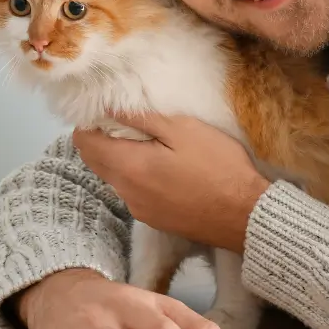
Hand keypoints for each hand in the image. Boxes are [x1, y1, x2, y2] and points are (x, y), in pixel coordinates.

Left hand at [73, 113, 270, 254]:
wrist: (244, 215)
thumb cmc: (218, 166)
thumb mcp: (184, 130)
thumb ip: (142, 119)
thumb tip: (109, 107)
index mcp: (128, 166)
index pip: (84, 142)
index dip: (91, 123)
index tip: (111, 112)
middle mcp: (125, 191)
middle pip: (95, 162)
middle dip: (103, 141)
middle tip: (131, 126)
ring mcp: (139, 209)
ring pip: (115, 179)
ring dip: (123, 161)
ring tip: (154, 148)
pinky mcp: (154, 221)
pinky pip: (133, 194)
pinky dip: (139, 178)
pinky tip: (167, 172)